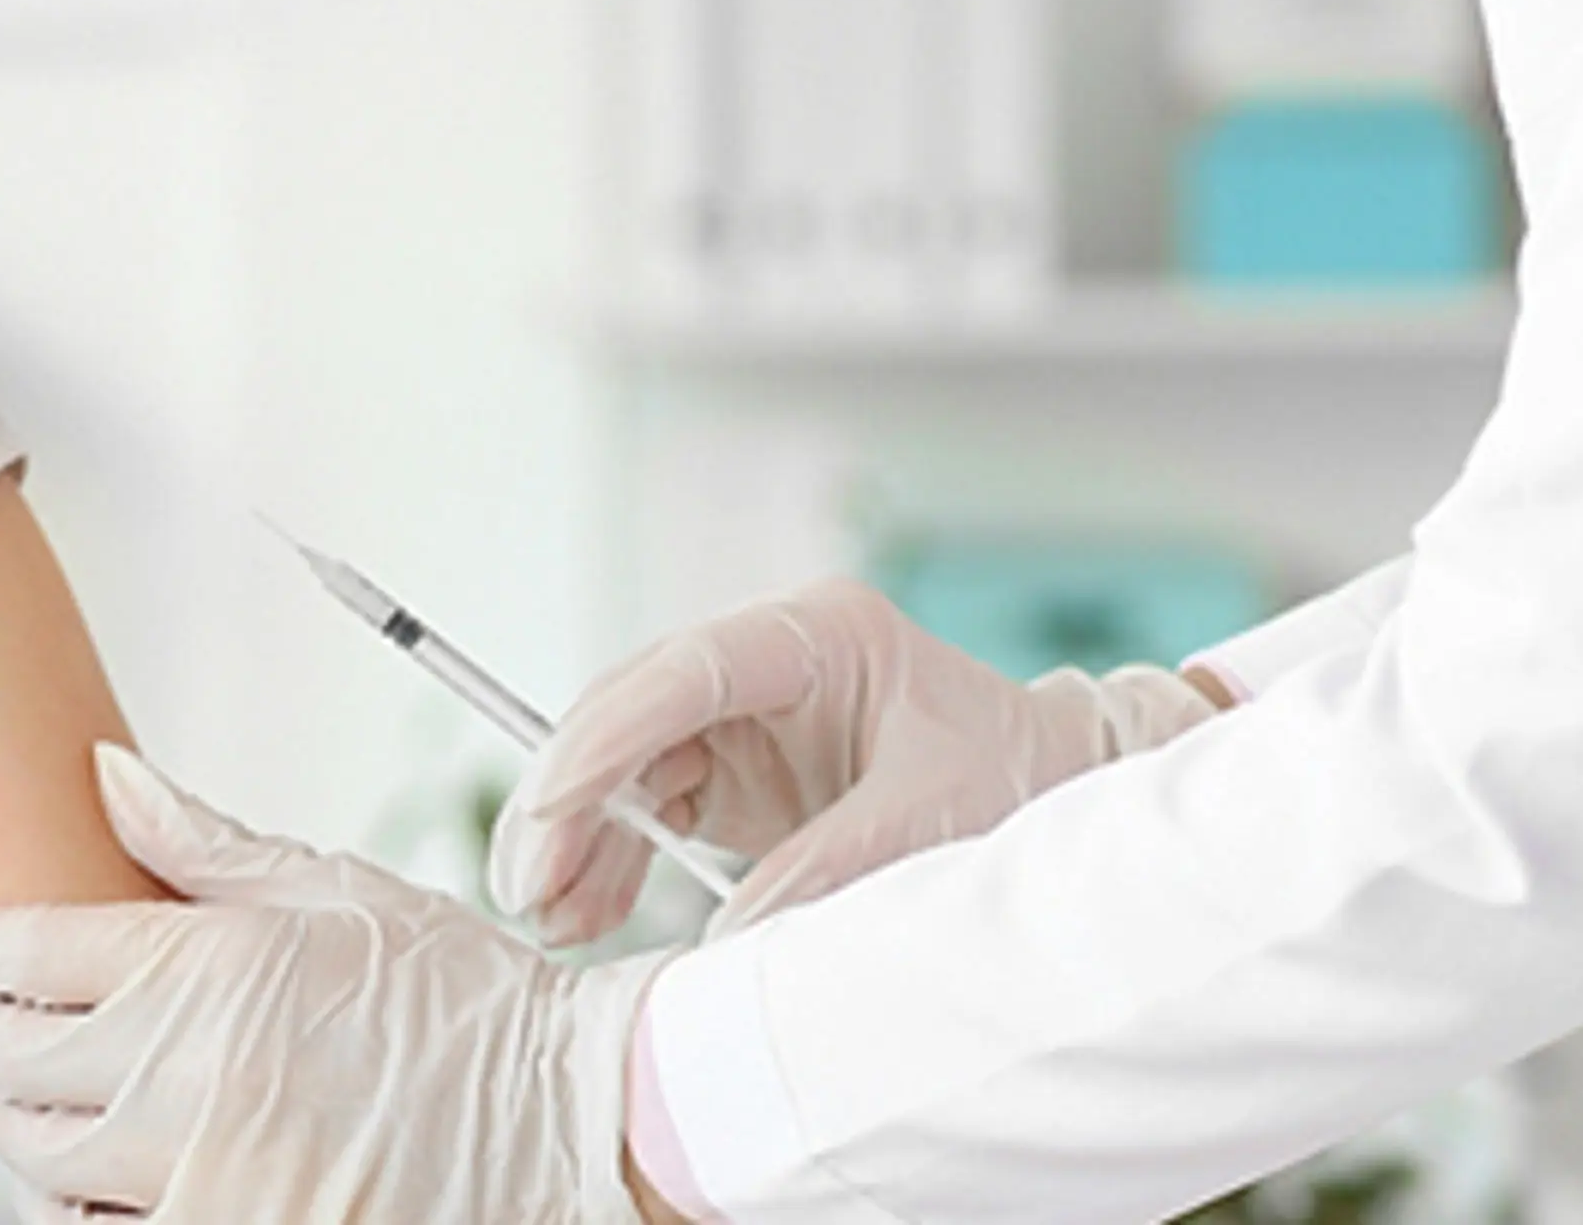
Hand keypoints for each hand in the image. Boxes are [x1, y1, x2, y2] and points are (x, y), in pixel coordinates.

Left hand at [0, 744, 672, 1223]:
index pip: (12, 955)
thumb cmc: (458, 1000)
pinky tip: (95, 1167)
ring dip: (11, 1117)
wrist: (562, 1126)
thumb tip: (104, 773)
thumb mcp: (333, 891)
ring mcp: (195, 1182)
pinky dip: (79, 1200)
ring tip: (22, 1085)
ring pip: (34, 1159)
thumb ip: (200, 843)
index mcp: (198, 974)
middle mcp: (177, 1082)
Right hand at [490, 578, 1222, 946]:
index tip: (552, 807)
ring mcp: (742, 716)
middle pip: (630, 715)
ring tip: (555, 919)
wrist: (1055, 789)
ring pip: (623, 765)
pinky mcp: (735, 771)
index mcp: (817, 635)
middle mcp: (763, 663)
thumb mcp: (931, 823)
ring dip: (580, 840)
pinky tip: (588, 912)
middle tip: (526, 885)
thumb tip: (720, 945)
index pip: (685, 672)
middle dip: (568, 799)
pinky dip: (612, 859)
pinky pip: (647, 808)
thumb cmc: (1012, 779)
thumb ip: (826, 871)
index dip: (606, 736)